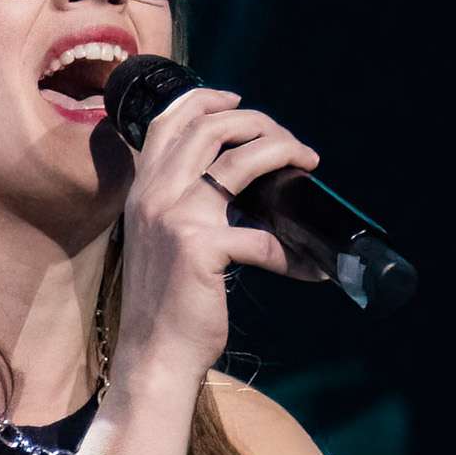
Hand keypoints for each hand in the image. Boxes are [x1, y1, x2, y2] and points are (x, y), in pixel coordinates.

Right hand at [114, 81, 319, 388]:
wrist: (153, 354)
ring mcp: (176, 218)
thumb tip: (236, 185)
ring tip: (308, 163)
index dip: (206, 100)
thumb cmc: (165, 301)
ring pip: (238, 160)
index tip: (239, 100)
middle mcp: (154, 194)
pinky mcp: (200, 248)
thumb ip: (182, 206)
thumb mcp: (160, 240)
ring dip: (282, 152)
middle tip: (291, 144)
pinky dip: (294, 254)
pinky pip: (263, 238)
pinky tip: (312, 269)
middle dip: (260, 123)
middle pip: (210, 127)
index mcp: (144, 189)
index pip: (169, 121)